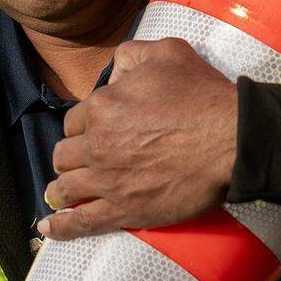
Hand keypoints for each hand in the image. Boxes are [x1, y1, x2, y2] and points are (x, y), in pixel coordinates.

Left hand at [38, 37, 238, 239]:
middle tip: (78, 162)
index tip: (92, 133)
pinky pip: (80, 222)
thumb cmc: (203, 95)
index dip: (83, 127)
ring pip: (66, 188)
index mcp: (103, 106)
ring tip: (58, 195)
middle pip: (65, 155)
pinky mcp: (123, 210)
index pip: (74, 121)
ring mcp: (108, 180)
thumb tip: (113, 70)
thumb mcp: (166, 53)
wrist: (231, 140)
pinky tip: (48, 228)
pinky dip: (60, 227)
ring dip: (59, 190)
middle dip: (69, 157)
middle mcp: (97, 144)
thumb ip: (131, 55)